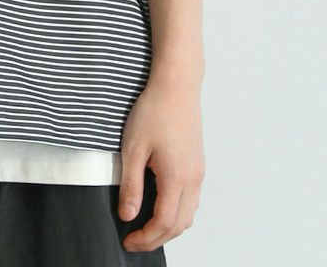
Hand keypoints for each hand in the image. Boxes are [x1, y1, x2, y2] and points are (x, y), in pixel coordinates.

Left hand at [117, 73, 204, 253]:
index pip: (163, 223)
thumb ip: (130, 185)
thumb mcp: (133, 148)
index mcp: (176, 178)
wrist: (176, 86)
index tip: (128, 241)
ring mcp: (198, 172)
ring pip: (189, 214)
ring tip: (146, 228)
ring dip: (169, 227)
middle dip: (157, 238)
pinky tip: (161, 206)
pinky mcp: (198, 164)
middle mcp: (193, 179)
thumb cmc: (154, 111)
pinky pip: (192, 199)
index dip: (145, 238)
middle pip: (179, 224)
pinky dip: (178, 212)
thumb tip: (127, 215)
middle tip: (135, 240)